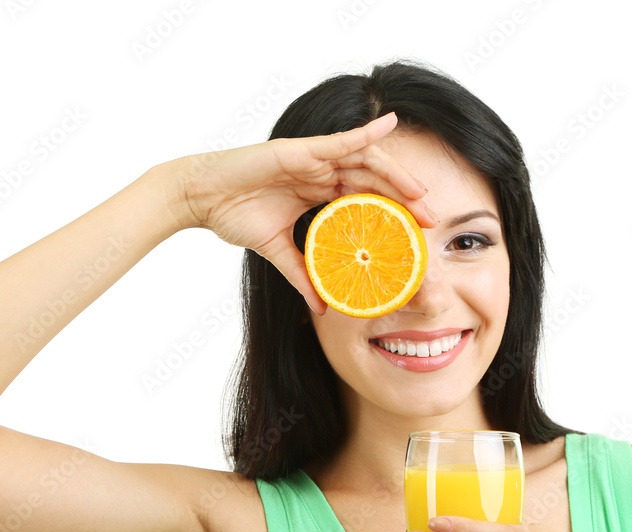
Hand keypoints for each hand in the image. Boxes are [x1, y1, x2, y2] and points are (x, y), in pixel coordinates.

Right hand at [170, 112, 438, 314]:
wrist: (201, 199)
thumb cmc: (234, 215)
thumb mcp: (277, 251)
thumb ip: (301, 274)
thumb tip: (321, 308)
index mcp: (318, 191)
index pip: (365, 199)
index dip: (393, 212)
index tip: (416, 233)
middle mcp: (320, 171)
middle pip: (374, 181)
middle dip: (404, 198)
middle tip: (430, 219)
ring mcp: (312, 158)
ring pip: (365, 162)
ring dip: (395, 176)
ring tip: (420, 193)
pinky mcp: (300, 149)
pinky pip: (340, 140)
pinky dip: (366, 132)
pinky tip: (389, 123)